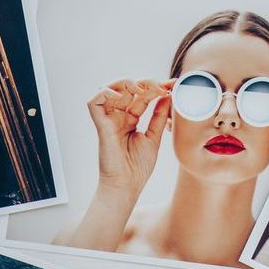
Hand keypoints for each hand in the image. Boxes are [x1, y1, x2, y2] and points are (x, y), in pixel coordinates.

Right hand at [86, 78, 171, 199]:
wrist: (126, 186)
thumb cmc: (137, 168)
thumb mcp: (154, 137)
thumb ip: (159, 117)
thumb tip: (167, 96)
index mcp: (130, 120)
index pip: (141, 96)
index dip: (156, 87)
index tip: (172, 85)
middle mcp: (118, 118)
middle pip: (126, 89)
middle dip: (145, 83)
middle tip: (161, 88)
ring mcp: (108, 121)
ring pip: (109, 89)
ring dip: (126, 83)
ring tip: (143, 90)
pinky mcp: (100, 126)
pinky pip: (95, 101)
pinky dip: (107, 92)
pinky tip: (124, 97)